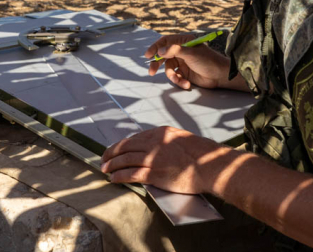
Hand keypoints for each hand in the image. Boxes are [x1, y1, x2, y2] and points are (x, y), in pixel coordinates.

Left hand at [101, 126, 228, 193]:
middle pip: (125, 146)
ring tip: (104, 169)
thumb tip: (156, 149)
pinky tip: (113, 178)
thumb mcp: (181, 139)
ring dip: (112, 164)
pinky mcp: (154, 173)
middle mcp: (153, 143)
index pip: (135, 138)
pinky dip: (119, 175)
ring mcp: (152, 158)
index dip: (122, 145)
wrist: (209, 164)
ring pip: (125, 159)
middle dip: (111, 153)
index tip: (115, 150)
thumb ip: (166, 142)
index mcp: (160, 133)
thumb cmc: (200, 154)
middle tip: (103, 159)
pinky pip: (130, 173)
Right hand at [145, 34, 230, 89]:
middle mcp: (180, 51)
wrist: (220, 76)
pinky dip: (179, 81)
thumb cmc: (208, 60)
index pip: (165, 41)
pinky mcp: (184, 72)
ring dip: (173, 77)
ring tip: (181, 80)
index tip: (148, 55)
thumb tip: (161, 51)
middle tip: (151, 71)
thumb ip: (175, 51)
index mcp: (183, 41)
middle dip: (157, 64)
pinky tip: (187, 84)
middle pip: (163, 56)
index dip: (155, 47)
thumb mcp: (191, 53)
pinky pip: (175, 76)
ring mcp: (182, 62)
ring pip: (169, 69)